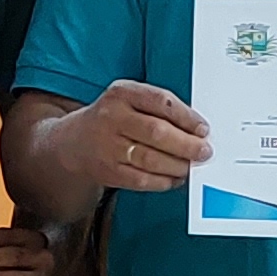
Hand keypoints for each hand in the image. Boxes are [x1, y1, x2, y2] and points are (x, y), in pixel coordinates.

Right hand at [49, 80, 209, 202]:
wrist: (72, 143)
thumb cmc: (110, 119)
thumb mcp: (128, 100)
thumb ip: (158, 107)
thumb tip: (195, 129)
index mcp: (121, 93)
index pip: (160, 101)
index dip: (186, 117)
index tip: (203, 129)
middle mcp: (112, 118)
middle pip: (157, 132)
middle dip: (186, 144)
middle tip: (204, 151)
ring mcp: (108, 146)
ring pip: (151, 159)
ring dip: (178, 165)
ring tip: (191, 166)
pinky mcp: (108, 171)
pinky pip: (142, 180)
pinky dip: (163, 181)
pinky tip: (174, 178)